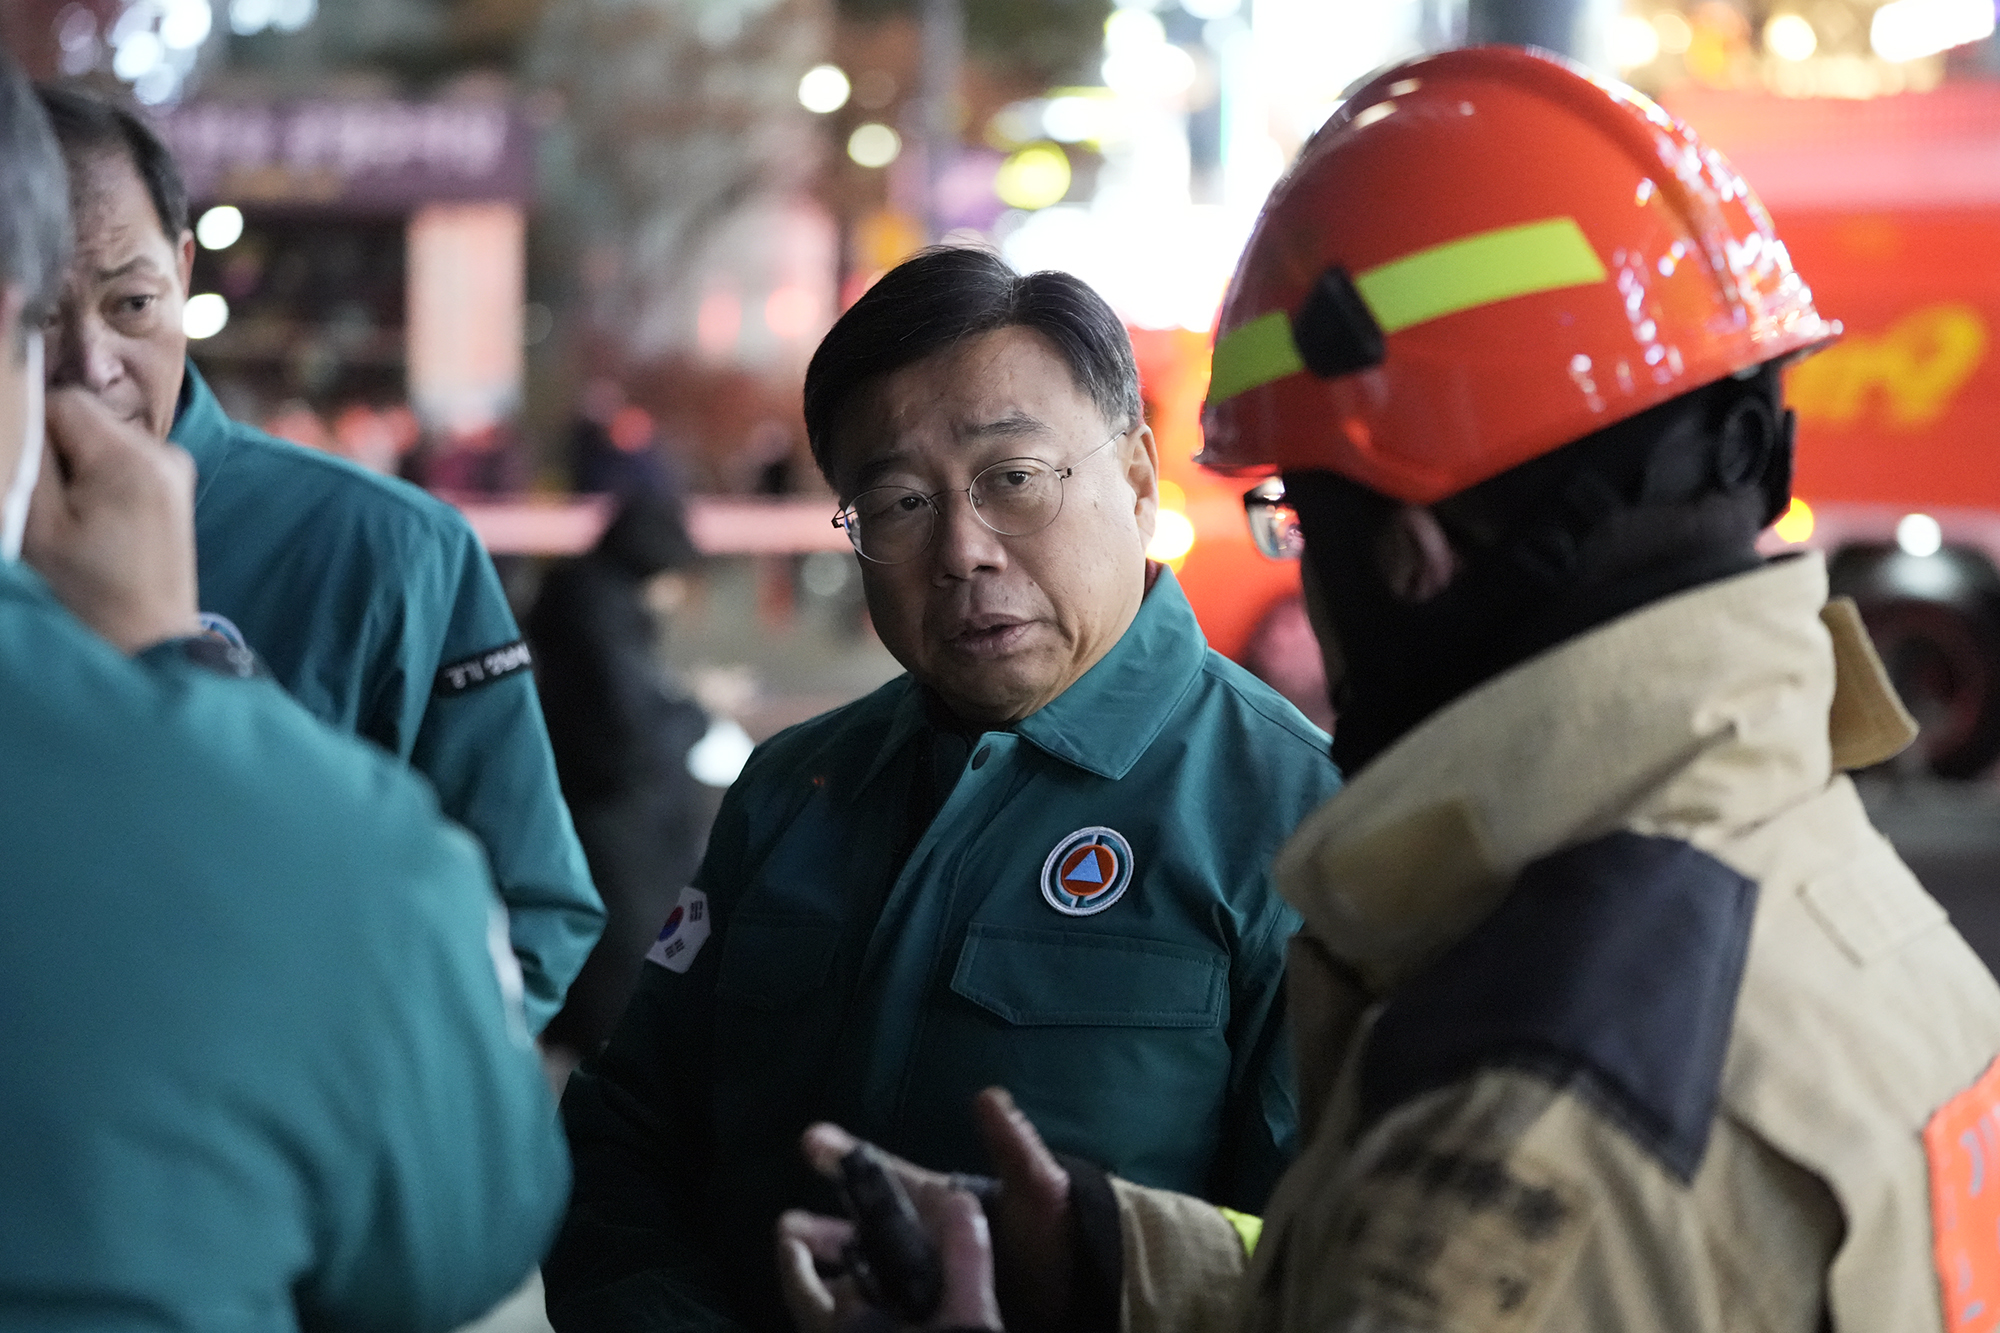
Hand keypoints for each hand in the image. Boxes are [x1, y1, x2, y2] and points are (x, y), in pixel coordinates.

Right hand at [24, 388, 201, 653]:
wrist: (147, 648)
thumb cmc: (87, 598)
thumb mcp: (37, 527)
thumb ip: (28, 457)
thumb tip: (18, 399)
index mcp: (132, 458)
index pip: (60, 401)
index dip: (29, 432)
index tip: (28, 482)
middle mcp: (164, 453)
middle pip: (81, 419)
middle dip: (53, 453)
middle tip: (51, 513)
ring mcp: (175, 470)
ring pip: (96, 441)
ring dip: (73, 471)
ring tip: (76, 526)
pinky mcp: (173, 489)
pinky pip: (118, 463)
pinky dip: (96, 483)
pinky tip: (96, 527)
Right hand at [780, 1089, 1076, 1332]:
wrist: (1076, 1295)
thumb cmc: (1053, 1236)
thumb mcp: (1039, 1190)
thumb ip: (1014, 1147)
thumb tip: (988, 1096)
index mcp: (936, 1199)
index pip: (882, 1172)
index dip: (844, 1153)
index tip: (810, 1139)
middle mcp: (918, 1236)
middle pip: (856, 1228)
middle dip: (818, 1228)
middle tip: (786, 1229)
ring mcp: (917, 1278)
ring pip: (858, 1271)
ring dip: (827, 1269)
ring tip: (796, 1270)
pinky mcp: (923, 1313)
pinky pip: (877, 1306)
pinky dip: (851, 1306)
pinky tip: (831, 1310)